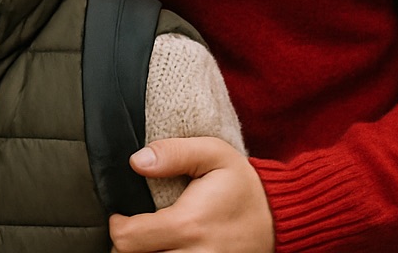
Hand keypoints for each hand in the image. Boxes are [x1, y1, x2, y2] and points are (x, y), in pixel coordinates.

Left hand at [108, 137, 273, 252]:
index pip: (128, 240)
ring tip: (149, 241)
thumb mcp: (214, 154)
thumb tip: (137, 161)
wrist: (280, 218)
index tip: (121, 217)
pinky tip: (166, 248)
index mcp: (188, 225)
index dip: (117, 227)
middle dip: (128, 246)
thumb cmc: (243, 185)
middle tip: (135, 230)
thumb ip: (174, 153)